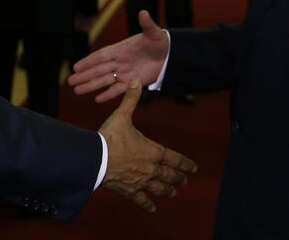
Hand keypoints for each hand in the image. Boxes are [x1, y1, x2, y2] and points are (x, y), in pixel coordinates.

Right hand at [69, 10, 167, 102]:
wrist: (170, 55)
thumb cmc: (160, 42)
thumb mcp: (154, 33)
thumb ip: (147, 25)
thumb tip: (143, 12)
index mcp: (121, 49)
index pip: (101, 56)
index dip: (88, 61)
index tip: (76, 66)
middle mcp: (119, 61)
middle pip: (99, 70)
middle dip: (84, 76)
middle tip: (70, 81)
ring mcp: (125, 72)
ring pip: (105, 80)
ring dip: (91, 86)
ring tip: (77, 90)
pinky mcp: (133, 82)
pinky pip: (118, 89)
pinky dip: (108, 94)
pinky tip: (97, 99)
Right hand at [99, 78, 197, 211]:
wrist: (95, 159)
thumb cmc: (110, 136)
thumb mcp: (122, 115)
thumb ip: (131, 99)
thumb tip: (136, 79)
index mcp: (153, 151)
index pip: (174, 158)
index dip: (185, 163)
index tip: (193, 168)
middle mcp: (150, 168)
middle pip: (168, 175)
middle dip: (178, 178)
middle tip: (184, 181)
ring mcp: (141, 181)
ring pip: (159, 188)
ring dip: (167, 190)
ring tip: (172, 193)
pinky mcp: (129, 190)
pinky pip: (141, 200)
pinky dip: (147, 204)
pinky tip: (152, 208)